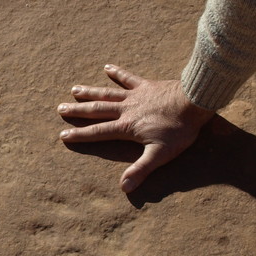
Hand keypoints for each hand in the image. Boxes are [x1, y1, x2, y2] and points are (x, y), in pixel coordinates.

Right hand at [57, 64, 215, 192]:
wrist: (194, 102)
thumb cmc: (179, 130)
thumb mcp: (160, 155)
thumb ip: (140, 170)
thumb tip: (123, 188)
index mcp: (126, 127)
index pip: (98, 132)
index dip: (80, 135)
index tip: (63, 135)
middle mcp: (125, 110)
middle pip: (96, 110)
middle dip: (78, 111)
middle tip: (60, 109)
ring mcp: (135, 96)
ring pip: (106, 93)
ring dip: (89, 92)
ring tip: (74, 89)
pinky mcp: (146, 85)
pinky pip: (128, 78)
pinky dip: (117, 73)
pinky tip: (106, 67)